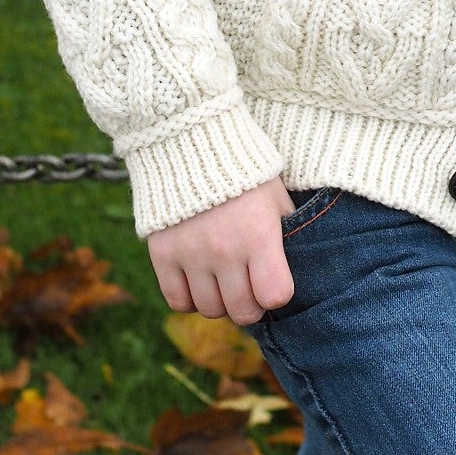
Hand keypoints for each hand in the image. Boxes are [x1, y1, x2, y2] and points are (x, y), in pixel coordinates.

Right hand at [147, 176, 295, 325]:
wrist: (193, 144)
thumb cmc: (245, 172)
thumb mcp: (276, 198)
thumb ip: (286, 234)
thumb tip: (292, 267)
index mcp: (259, 236)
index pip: (275, 296)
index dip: (277, 293)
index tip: (273, 280)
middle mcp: (225, 251)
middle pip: (242, 311)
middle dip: (250, 304)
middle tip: (248, 287)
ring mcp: (191, 255)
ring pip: (209, 309)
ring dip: (220, 300)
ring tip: (223, 279)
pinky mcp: (163, 255)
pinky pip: (177, 301)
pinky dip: (189, 298)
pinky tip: (198, 281)